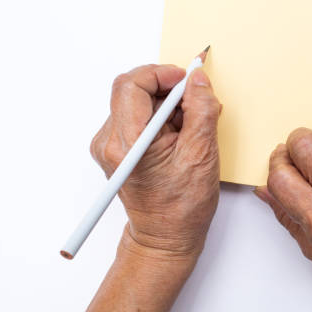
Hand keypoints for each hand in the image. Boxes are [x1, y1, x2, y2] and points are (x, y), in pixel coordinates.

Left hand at [90, 64, 220, 258]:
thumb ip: (201, 109)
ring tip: (189, 129)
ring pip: (138, 102)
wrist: (164, 238)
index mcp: (127, 143)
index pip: (132, 84)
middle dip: (168, 91)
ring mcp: (111, 145)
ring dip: (167, 106)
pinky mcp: (118, 148)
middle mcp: (110, 142)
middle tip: (195, 105)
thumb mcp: (202, 153)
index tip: (187, 80)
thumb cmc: (182, 207)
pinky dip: (162, 118)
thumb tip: (198, 79)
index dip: (162, 74)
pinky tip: (178, 137)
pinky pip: (138, 116)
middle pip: (134, 91)